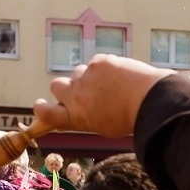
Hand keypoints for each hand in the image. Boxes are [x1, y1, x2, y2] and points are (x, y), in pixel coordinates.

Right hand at [38, 56, 170, 140]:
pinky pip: (95, 64)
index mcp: (76, 116)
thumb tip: (75, 115)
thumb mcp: (103, 127)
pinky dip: (104, 69)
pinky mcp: (98, 62)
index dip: (41, 109)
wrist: (150, 99)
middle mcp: (76, 96)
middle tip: (82, 92)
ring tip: (108, 86)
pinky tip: (119, 76)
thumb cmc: (130, 119)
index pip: (46, 113)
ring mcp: (86, 77)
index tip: (40, 105)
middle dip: (65, 88)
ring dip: (87, 78)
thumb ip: (85, 119)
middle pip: (56, 86)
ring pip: (78, 73)